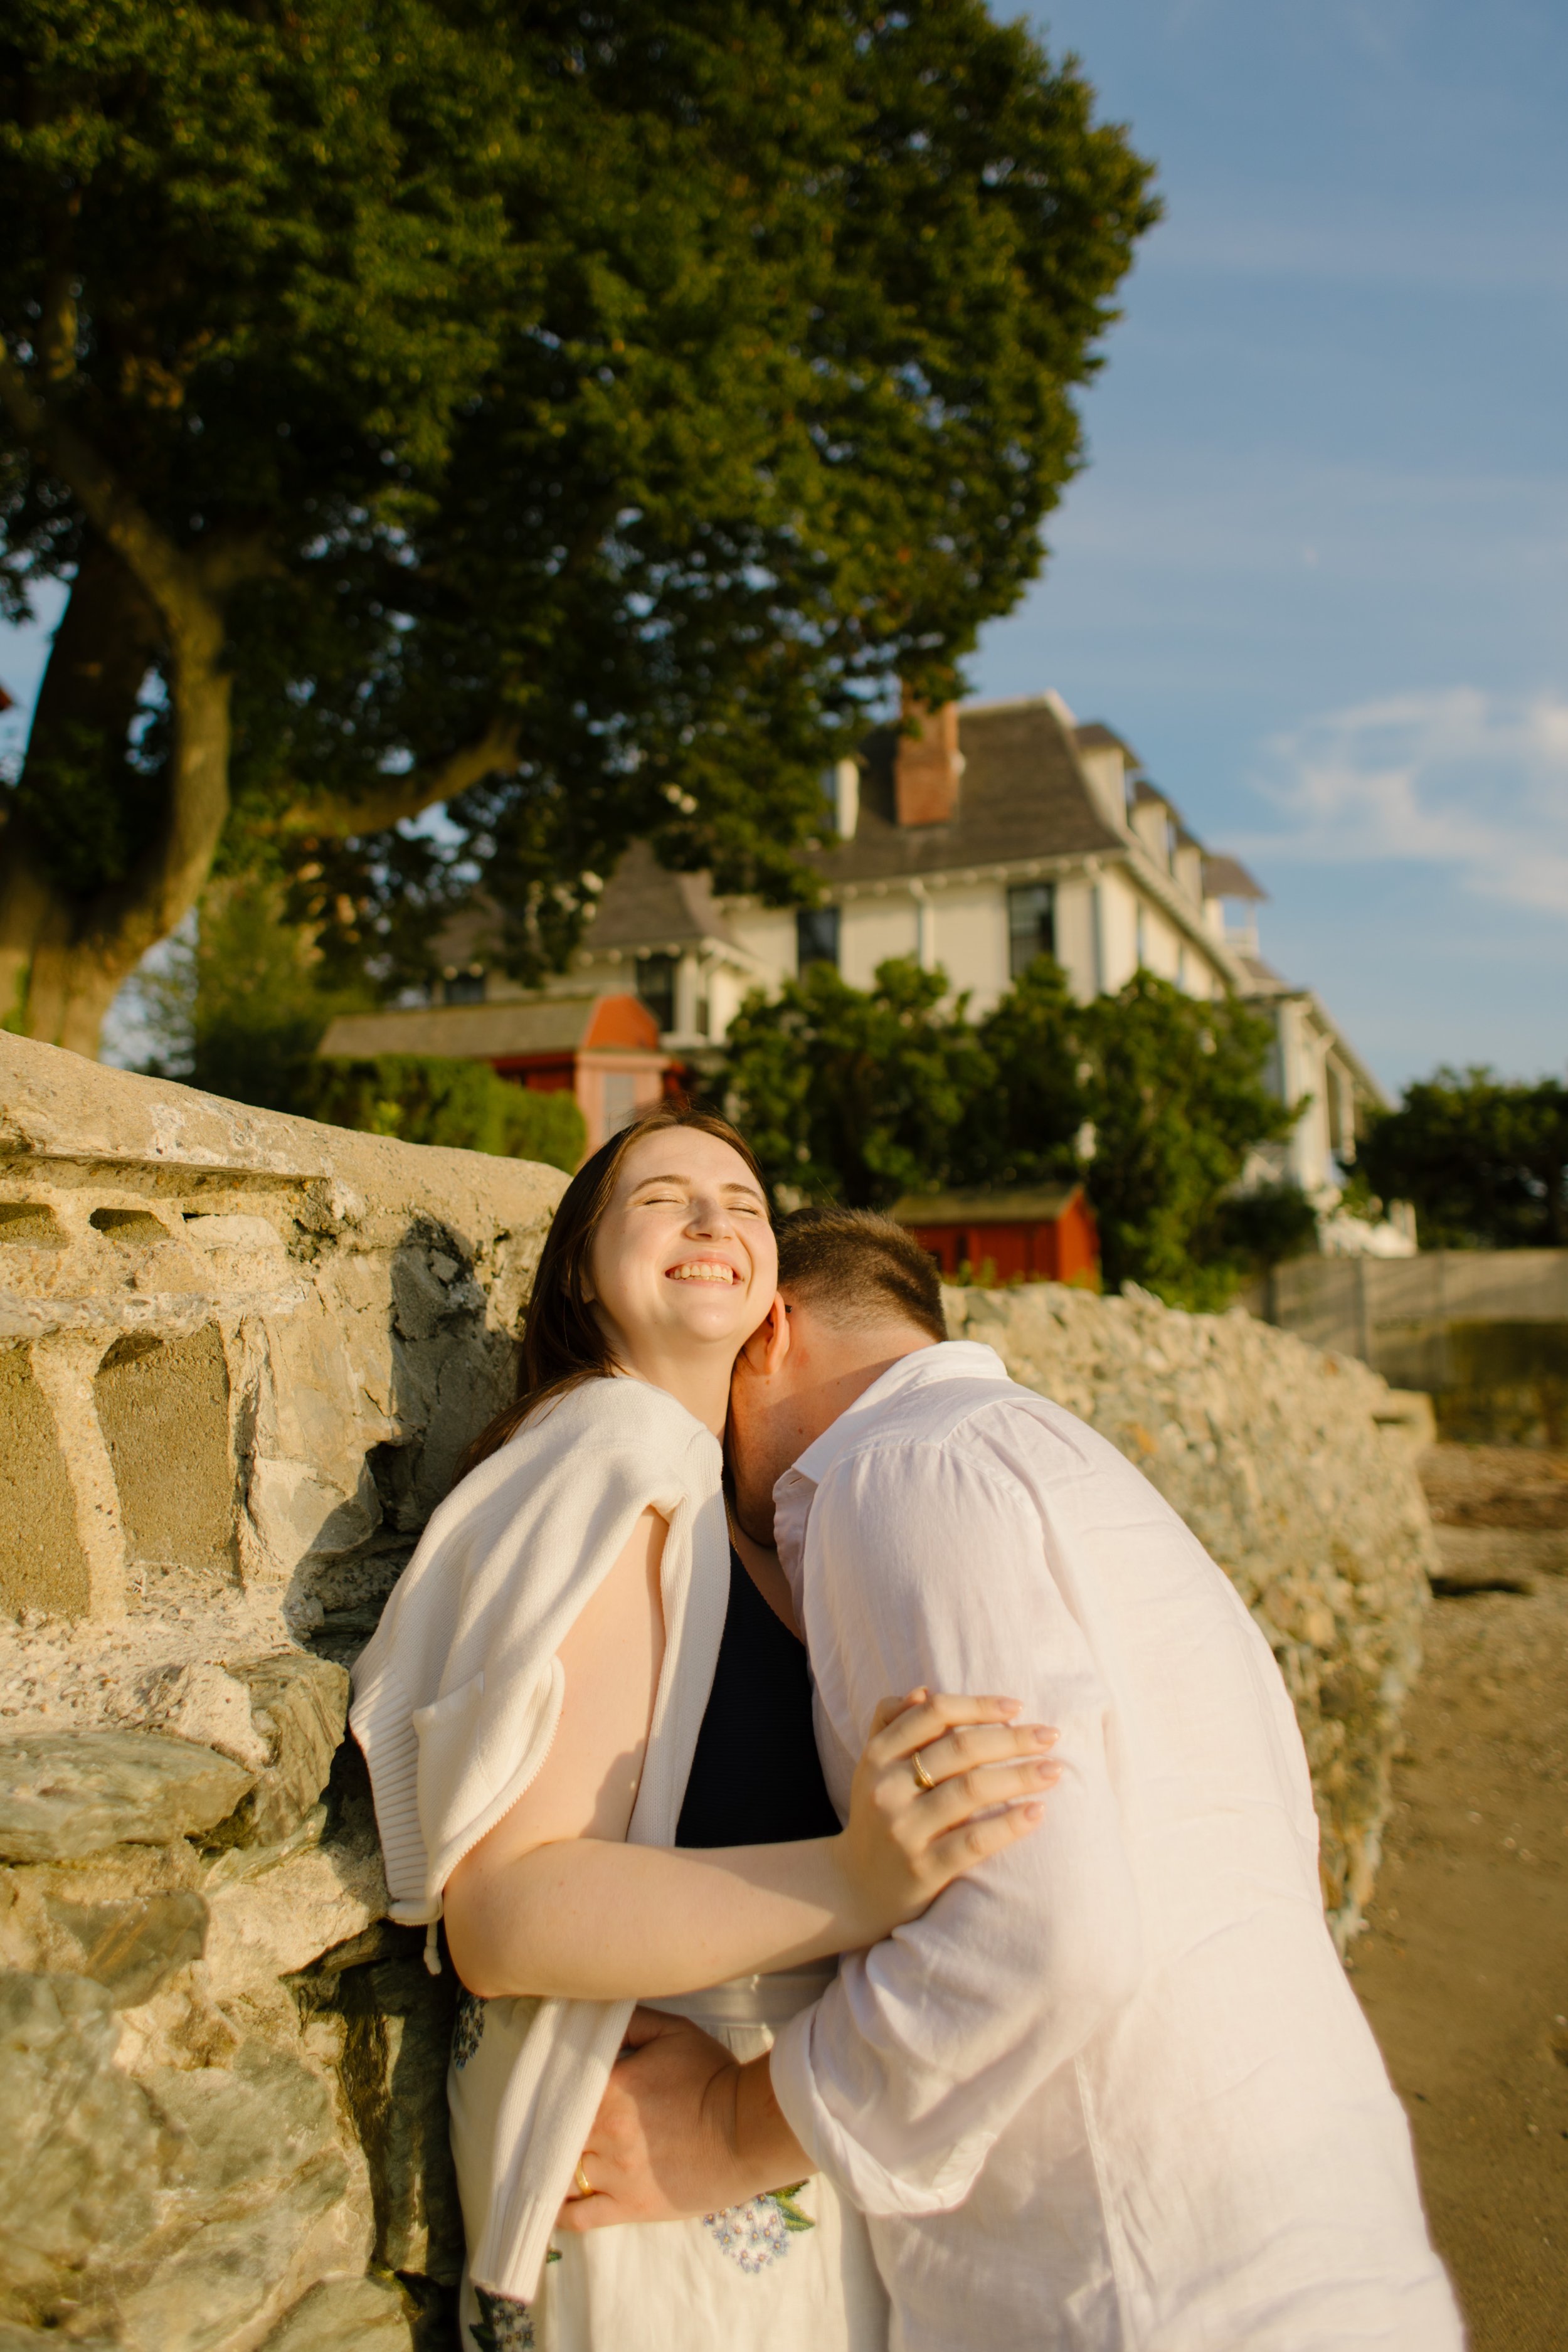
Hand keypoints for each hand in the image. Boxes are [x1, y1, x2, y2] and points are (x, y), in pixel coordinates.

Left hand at [556, 2007, 805, 2231]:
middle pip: (556, 2133)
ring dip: (558, 2163)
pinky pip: (579, 2217)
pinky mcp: (629, 2208)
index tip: (552, 2089)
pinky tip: (554, 2201)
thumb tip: (593, 2021)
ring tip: (553, 2156)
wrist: (748, 2131)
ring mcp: (616, 2176)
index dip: (553, 2091)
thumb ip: (628, 2023)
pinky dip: (560, 2212)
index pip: (559, 2091)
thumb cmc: (712, 2077)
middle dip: (553, 2127)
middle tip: (551, 2122)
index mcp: (610, 2089)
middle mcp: (605, 2134)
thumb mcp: (674, 2032)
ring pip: (565, 2172)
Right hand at [834, 1688, 1059, 1945]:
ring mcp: (905, 1831)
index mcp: (877, 1756)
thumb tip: (923, 1690)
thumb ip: (891, 1724)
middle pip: (961, 1749)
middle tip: (1051, 1736)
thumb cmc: (876, 1816)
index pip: (934, 1714)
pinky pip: (974, 1841)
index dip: (979, 1705)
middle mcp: (887, 1789)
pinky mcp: (924, 1869)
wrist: (853, 1888)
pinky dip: (1010, 1824)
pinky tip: (1037, 1812)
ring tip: (1053, 1770)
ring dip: (1020, 1776)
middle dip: (1012, 1738)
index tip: (1016, 1707)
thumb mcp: (872, 1766)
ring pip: (972, 1790)